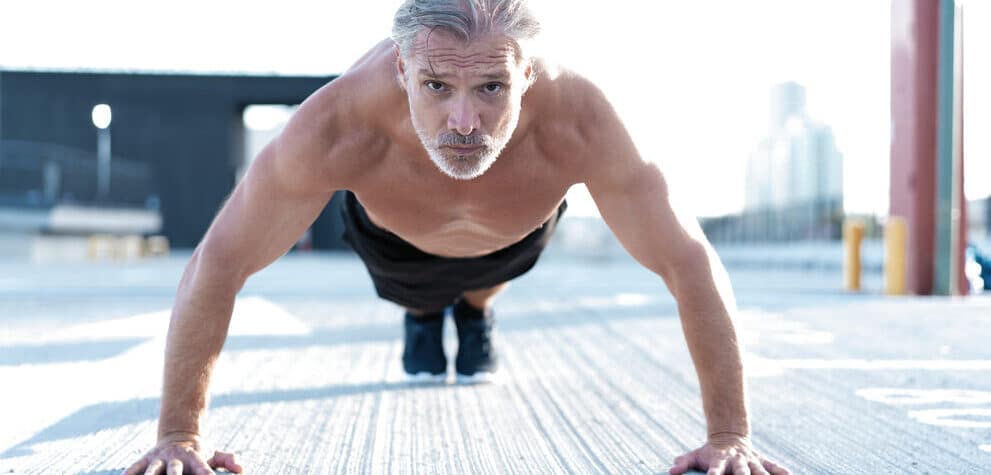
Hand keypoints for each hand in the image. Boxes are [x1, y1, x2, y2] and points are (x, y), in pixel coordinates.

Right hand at [122, 433, 242, 474]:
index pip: (202, 468)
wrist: (179, 436)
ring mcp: (159, 458)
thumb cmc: (200, 453)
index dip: (206, 474)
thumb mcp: (215, 455)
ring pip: (152, 470)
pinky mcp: (145, 459)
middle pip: (174, 471)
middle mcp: (175, 458)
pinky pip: (134, 467)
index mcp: (194, 458)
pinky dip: (128, 473)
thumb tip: (241, 469)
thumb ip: (228, 460)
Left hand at [669, 433, 789, 474]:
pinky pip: (773, 466)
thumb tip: (671, 471)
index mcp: (720, 462)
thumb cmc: (709, 453)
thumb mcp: (695, 455)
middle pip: (742, 472)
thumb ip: (684, 463)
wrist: (728, 437)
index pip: (716, 471)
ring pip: (759, 471)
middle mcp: (737, 462)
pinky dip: (781, 470)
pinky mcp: (761, 460)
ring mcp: (750, 461)